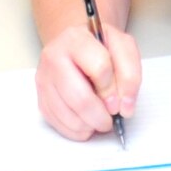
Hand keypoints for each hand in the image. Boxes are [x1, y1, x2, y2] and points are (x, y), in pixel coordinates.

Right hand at [36, 22, 141, 140]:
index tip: (120, 99)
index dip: (114, 89)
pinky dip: (77, 131)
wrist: (78, 47)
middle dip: (101, 117)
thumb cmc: (101, 48)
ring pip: (69, 116)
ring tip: (99, 119)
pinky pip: (58, 125)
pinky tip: (86, 122)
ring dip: (90, 126)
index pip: (100, 68)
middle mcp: (53, 57)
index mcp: (75, 39)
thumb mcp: (123, 48)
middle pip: (80, 99)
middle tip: (110, 118)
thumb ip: (130, 74)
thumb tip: (125, 108)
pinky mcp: (40, 99)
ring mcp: (44, 79)